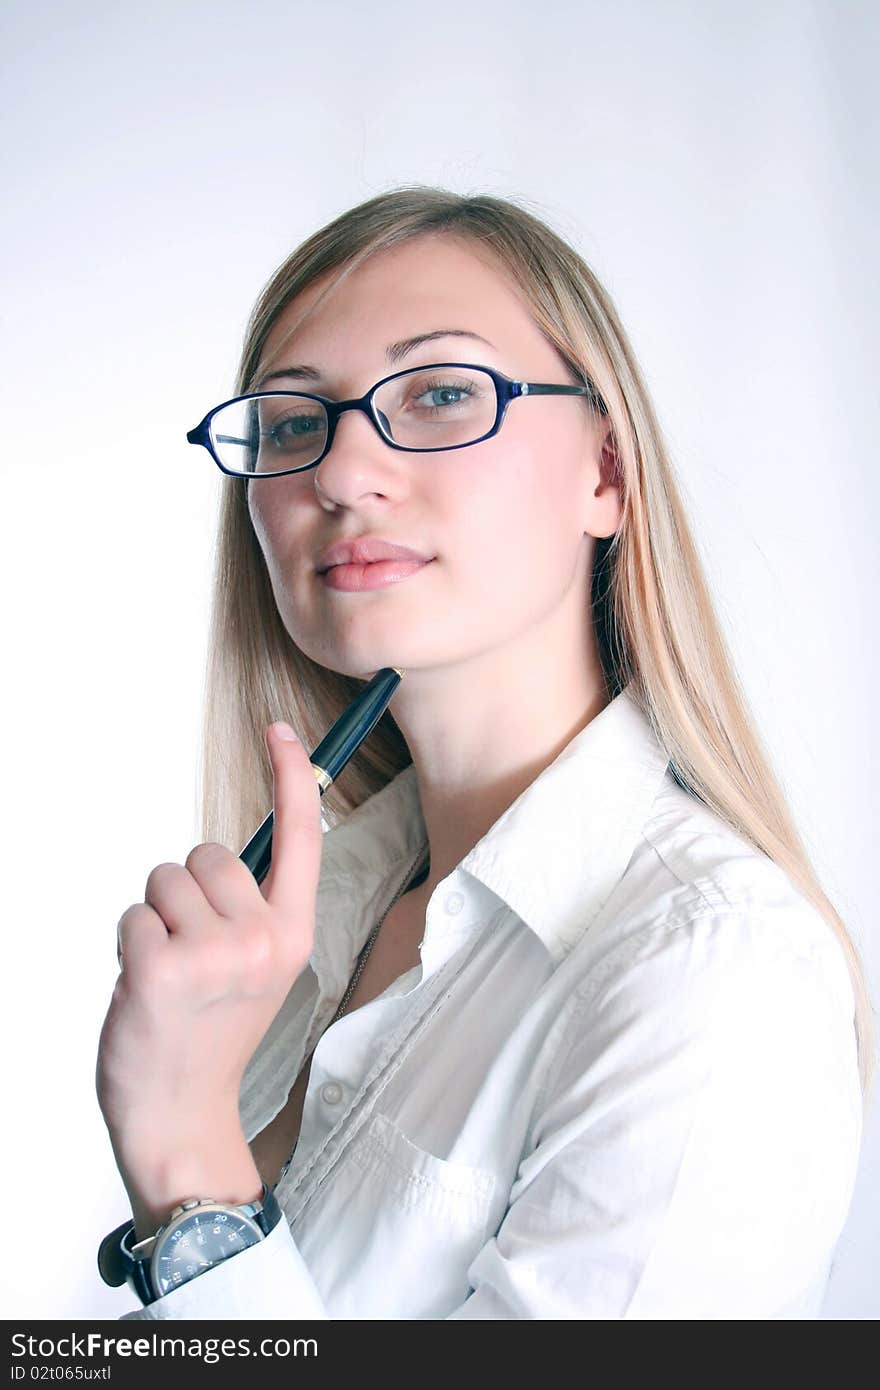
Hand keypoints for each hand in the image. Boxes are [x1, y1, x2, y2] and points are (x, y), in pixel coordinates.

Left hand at [95, 721, 322, 1229]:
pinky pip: (133, 914)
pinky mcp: (163, 968)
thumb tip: (218, 856)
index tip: (278, 732)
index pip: (303, 838)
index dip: (290, 777)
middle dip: (186, 890)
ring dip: (154, 916)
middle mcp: (264, 939)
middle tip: (190, 954)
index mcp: (294, 935)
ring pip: (165, 880)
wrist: (181, 1114)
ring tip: (167, 972)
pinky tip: (144, 987)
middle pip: (209, 854)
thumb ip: (250, 911)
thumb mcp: (256, 970)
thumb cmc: (211, 1035)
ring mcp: (216, 954)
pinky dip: (128, 943)